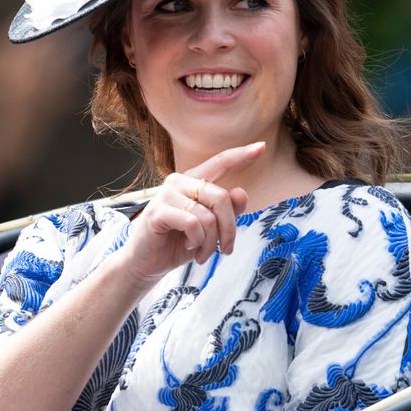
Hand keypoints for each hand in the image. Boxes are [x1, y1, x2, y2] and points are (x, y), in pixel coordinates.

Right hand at [118, 142, 263, 288]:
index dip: (241, 155)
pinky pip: (192, 223)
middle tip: (226, 249)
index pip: (220, 163)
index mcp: (193, 182)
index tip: (262, 146)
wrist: (149, 263)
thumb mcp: (211, 229)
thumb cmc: (179, 243)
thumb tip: (242, 193)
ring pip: (207, 215)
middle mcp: (179, 182)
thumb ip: (227, 211)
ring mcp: (166, 195)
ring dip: (211, 242)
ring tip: (203, 253)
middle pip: (221, 198)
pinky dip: (196, 240)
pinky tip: (189, 246)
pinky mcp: (157, 211)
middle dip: (229, 229)